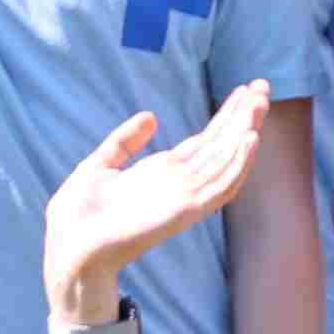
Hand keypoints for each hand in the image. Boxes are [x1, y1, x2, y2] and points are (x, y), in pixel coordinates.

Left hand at [40, 89, 272, 322]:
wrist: (70, 248)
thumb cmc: (79, 216)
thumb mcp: (100, 165)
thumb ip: (125, 142)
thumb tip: (151, 117)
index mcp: (163, 173)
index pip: (205, 140)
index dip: (226, 115)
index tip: (244, 90)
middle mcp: (180, 183)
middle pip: (222, 145)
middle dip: (243, 116)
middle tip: (263, 85)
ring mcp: (185, 197)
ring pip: (226, 160)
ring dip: (245, 131)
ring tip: (260, 102)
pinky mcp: (184, 210)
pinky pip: (219, 186)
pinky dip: (238, 163)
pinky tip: (249, 138)